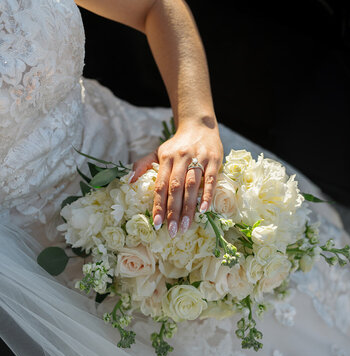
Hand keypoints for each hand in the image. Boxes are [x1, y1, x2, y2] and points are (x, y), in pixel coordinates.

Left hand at [128, 121, 223, 237]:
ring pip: (192, 185)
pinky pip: (210, 179)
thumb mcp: (158, 151)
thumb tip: (129, 181)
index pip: (160, 185)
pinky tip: (203, 210)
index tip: (157, 224)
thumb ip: (143, 165)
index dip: (158, 205)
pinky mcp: (214, 160)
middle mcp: (181, 158)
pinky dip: (207, 195)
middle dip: (173, 211)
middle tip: (172, 231)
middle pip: (175, 188)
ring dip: (188, 207)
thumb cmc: (177, 145)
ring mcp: (198, 158)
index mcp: (166, 157)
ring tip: (185, 226)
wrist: (199, 125)